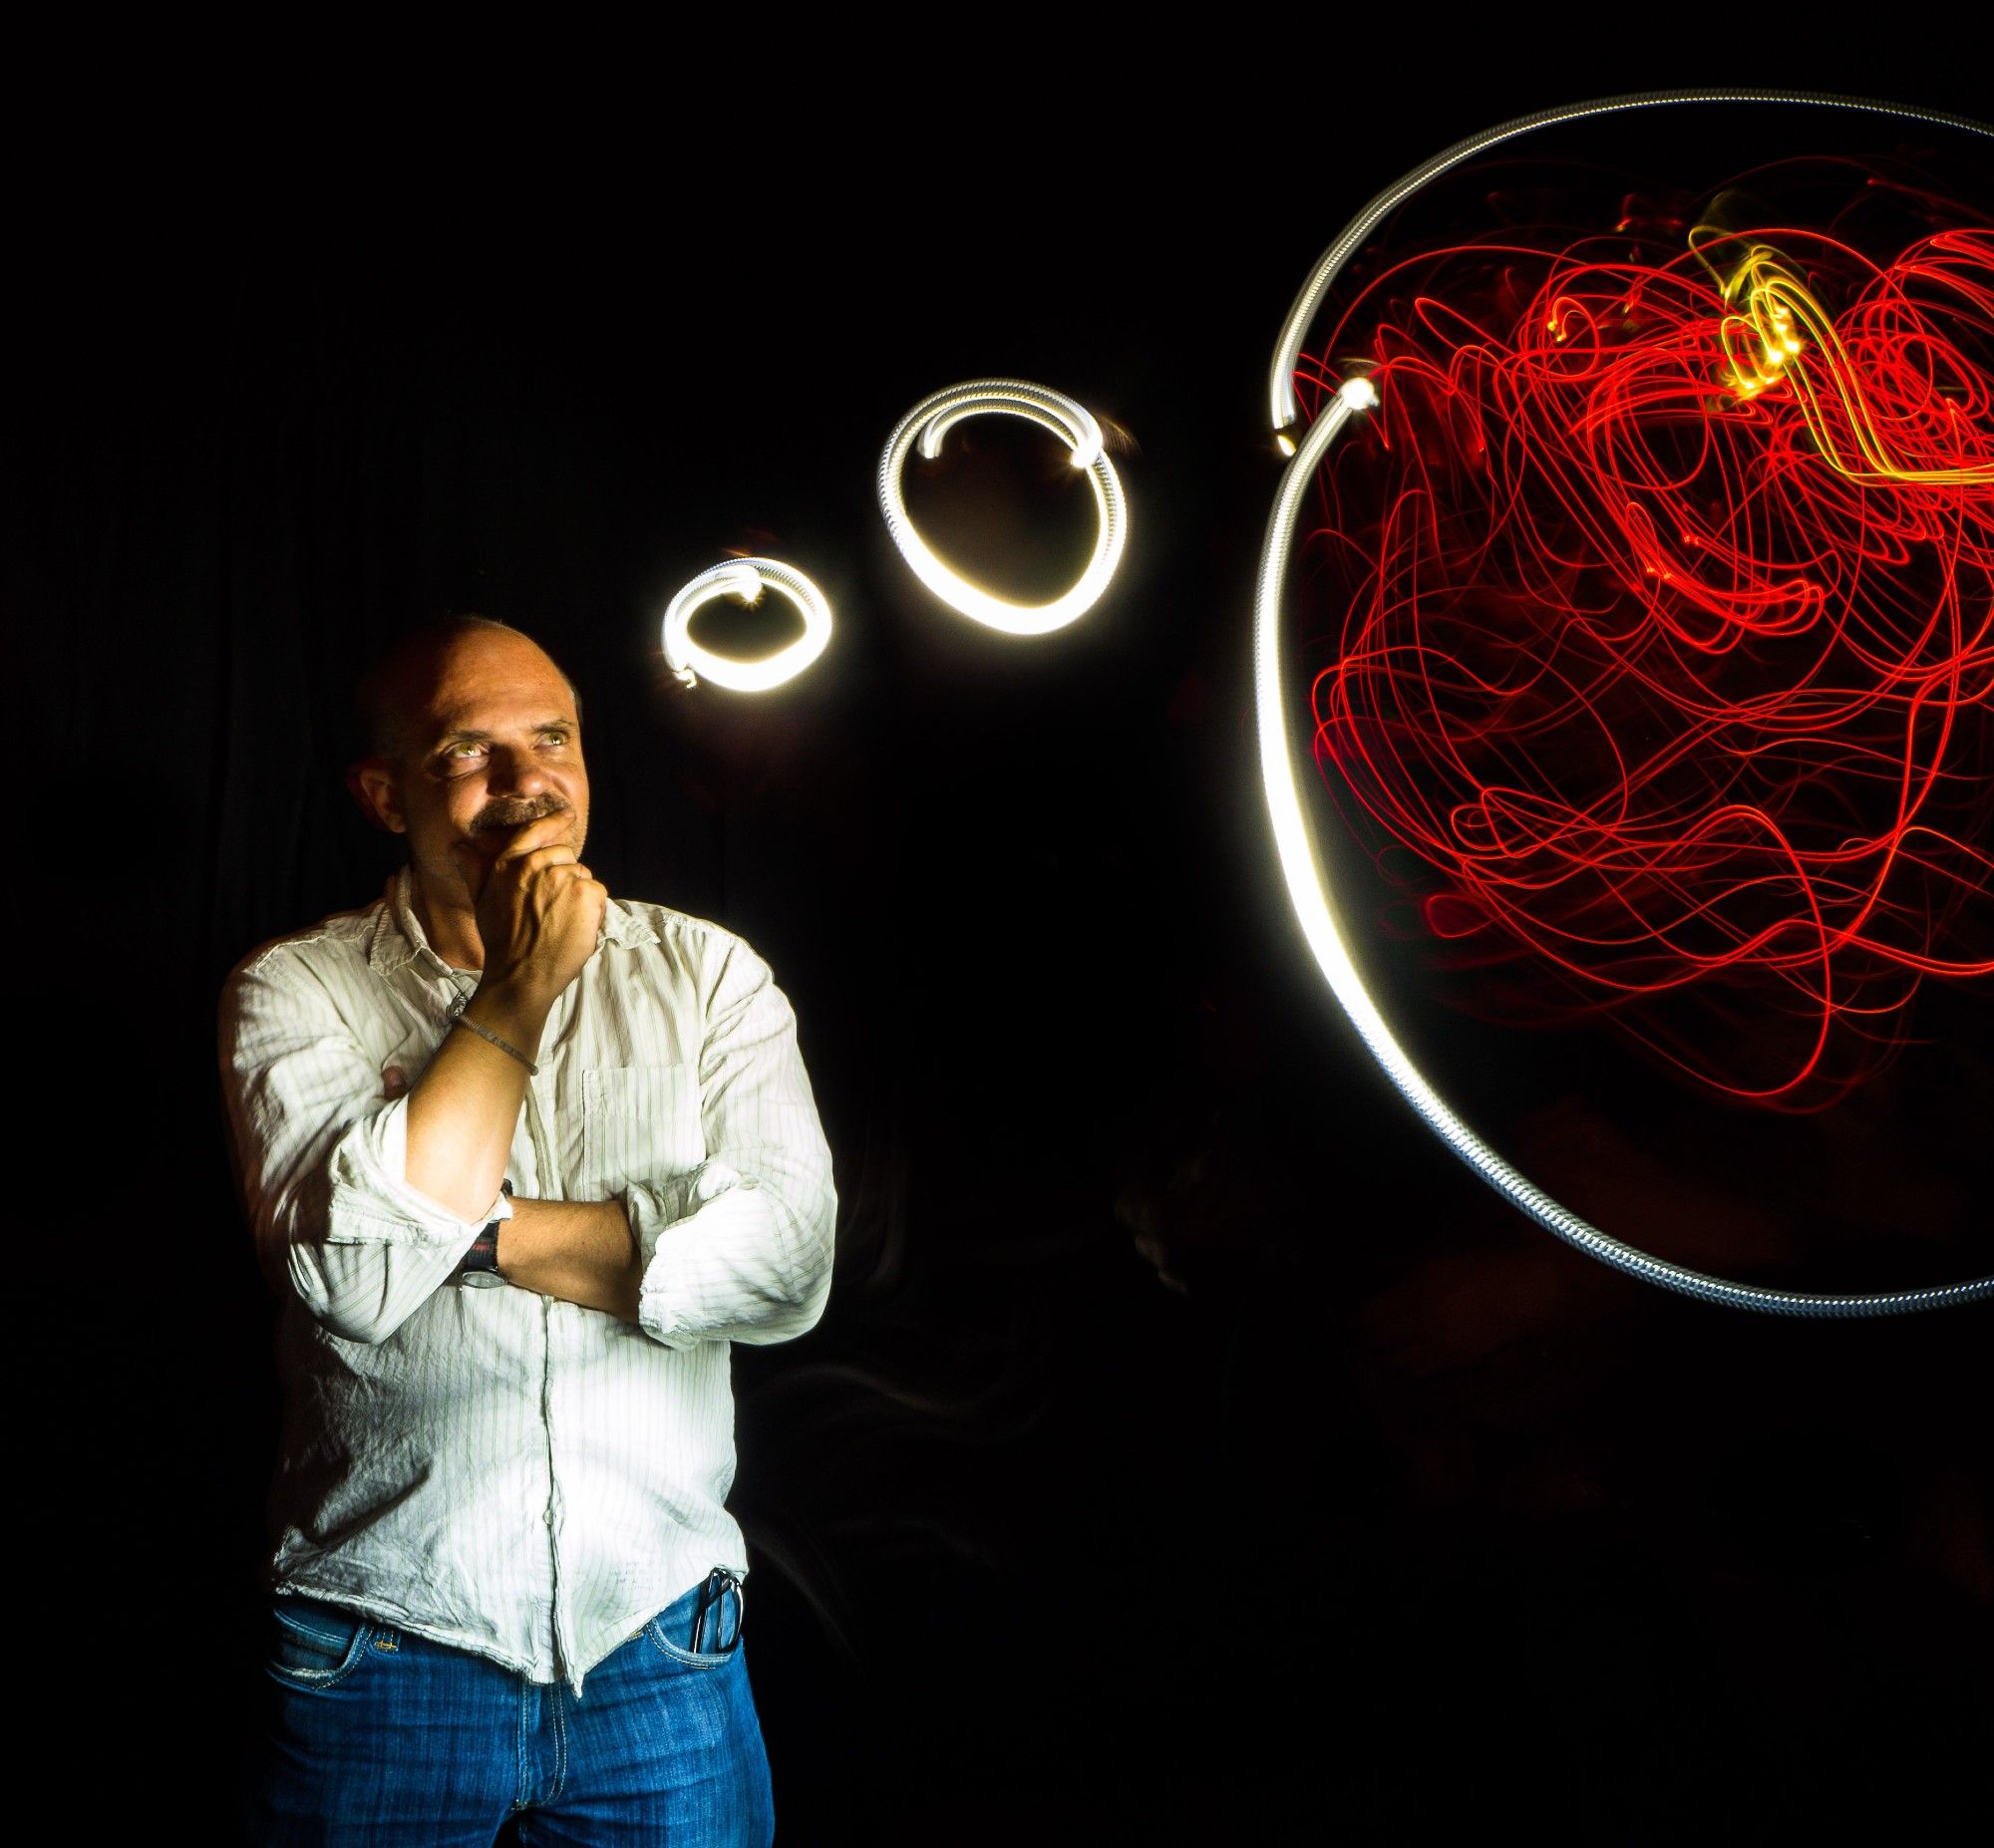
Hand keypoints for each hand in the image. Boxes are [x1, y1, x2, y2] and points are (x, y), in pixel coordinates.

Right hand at [452, 813, 606, 1009]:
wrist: (522, 975)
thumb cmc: (501, 942)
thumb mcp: (481, 903)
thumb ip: (475, 871)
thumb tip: (459, 847)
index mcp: (509, 864)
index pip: (534, 832)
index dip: (553, 821)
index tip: (567, 814)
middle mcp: (535, 865)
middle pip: (565, 856)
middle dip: (564, 876)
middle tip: (551, 909)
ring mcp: (563, 878)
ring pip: (583, 875)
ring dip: (578, 895)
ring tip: (561, 921)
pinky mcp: (586, 893)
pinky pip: (598, 891)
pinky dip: (593, 908)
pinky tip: (575, 926)